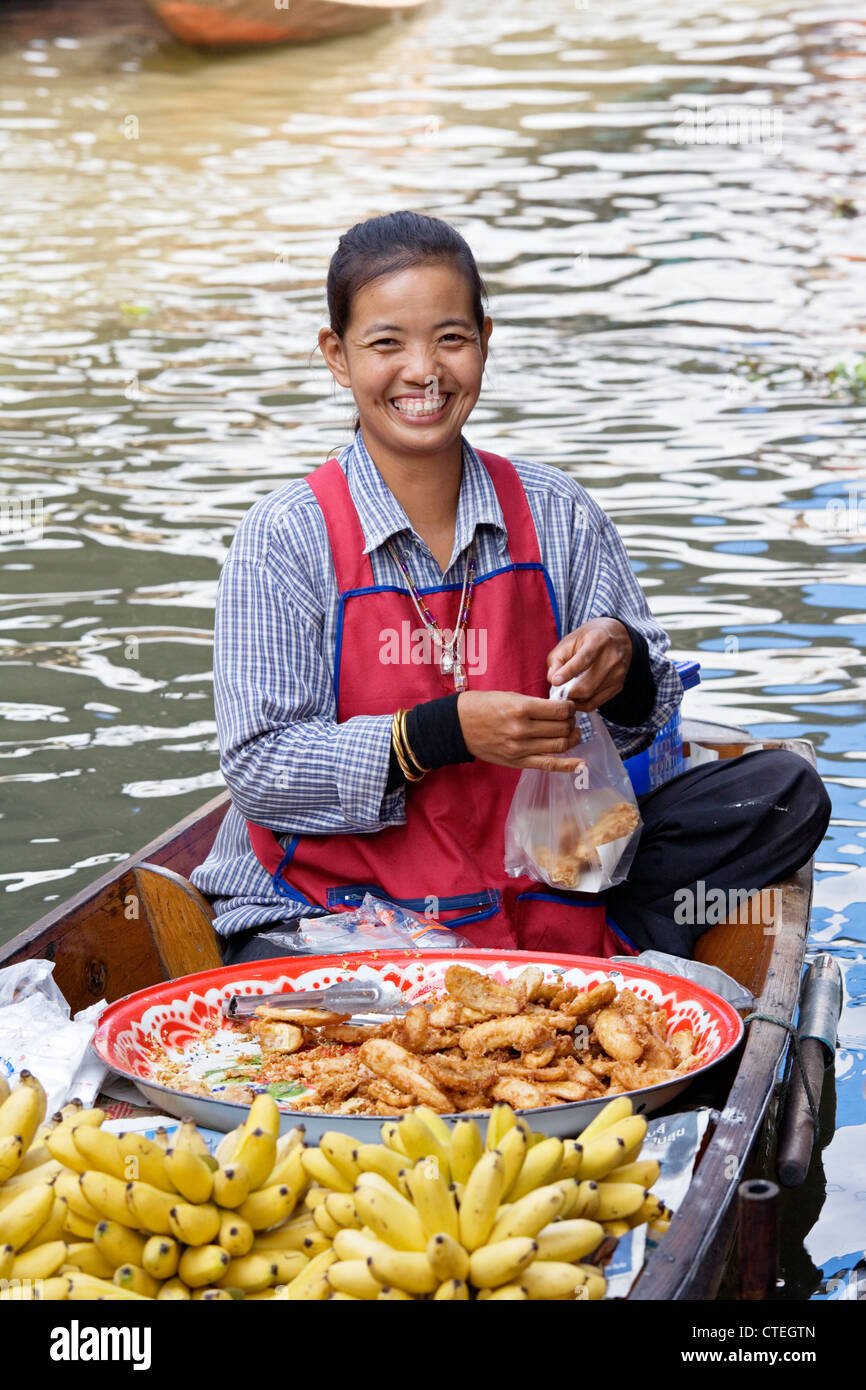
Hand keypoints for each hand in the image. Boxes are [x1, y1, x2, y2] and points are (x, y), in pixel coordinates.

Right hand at [456, 690, 583, 771]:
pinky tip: (581, 763)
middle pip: (563, 728)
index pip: (560, 710)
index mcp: (521, 708)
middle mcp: (523, 730)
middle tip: (569, 719)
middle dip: (571, 722)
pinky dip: (568, 766)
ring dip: (571, 738)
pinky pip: (548, 765)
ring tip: (571, 733)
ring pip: (560, 746)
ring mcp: (520, 748)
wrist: (458, 725)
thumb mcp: (509, 696)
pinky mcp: (517, 762)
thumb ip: (534, 703)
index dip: (570, 708)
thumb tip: (559, 709)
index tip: (569, 707)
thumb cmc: (482, 706)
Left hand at [546, 618, 631, 710]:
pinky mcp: (618, 685)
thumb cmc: (590, 637)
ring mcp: (617, 673)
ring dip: (574, 699)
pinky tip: (575, 697)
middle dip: (568, 693)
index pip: (583, 660)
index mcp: (598, 641)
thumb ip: (557, 659)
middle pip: (587, 685)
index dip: (568, 672)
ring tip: (564, 693)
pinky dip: (582, 703)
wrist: (618, 636)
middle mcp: (611, 657)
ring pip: (591, 697)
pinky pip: (596, 703)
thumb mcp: (570, 640)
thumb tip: (552, 679)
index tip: (555, 682)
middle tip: (557, 692)